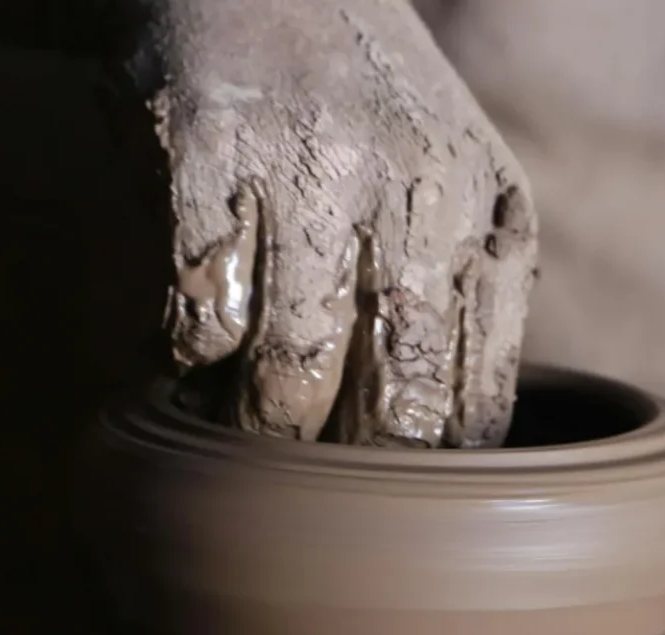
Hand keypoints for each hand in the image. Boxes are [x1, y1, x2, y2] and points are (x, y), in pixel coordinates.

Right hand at [144, 0, 535, 445]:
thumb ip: (467, 297)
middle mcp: (415, 186)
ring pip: (285, 376)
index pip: (473, 402)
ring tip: (234, 410)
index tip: (379, 506)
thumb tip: (456, 456)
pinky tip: (180, 343)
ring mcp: (307, 165)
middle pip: (390, 407)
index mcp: (487, 209)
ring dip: (250, 418)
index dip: (421, 476)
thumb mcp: (453, 179)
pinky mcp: (202, 150)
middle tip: (302, 481)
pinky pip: (191, 319)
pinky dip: (177, 358)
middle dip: (339, 467)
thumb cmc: (356, 99)